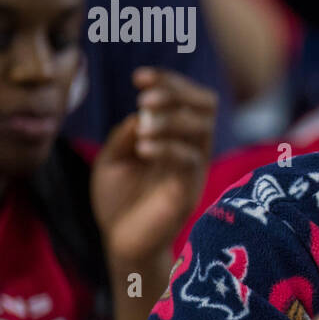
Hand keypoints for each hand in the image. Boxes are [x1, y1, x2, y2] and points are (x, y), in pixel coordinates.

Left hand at [91, 67, 216, 264]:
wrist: (121, 241)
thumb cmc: (118, 199)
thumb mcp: (112, 158)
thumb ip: (126, 135)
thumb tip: (143, 114)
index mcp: (175, 135)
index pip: (188, 97)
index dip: (168, 81)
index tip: (139, 77)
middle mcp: (191, 147)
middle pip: (206, 104)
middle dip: (177, 92)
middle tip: (145, 97)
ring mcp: (193, 168)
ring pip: (201, 128)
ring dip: (172, 118)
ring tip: (143, 126)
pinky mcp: (188, 191)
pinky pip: (190, 160)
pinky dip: (168, 148)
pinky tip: (143, 149)